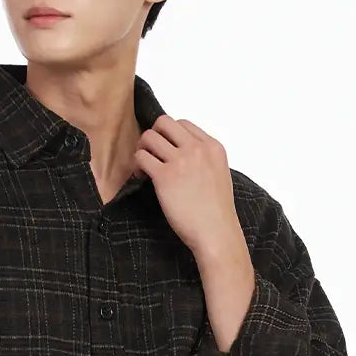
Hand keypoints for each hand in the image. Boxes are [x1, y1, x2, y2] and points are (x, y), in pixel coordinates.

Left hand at [133, 115, 244, 261]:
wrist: (215, 232)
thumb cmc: (217, 212)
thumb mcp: (219, 174)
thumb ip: (203, 159)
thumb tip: (181, 155)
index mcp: (212, 146)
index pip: (183, 124)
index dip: (170, 135)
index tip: (166, 151)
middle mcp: (197, 148)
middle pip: (164, 122)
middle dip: (154, 135)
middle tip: (151, 153)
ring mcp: (181, 161)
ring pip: (149, 137)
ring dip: (142, 149)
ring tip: (145, 167)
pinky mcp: (165, 176)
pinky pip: (141, 157)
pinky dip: (137, 165)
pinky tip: (142, 177)